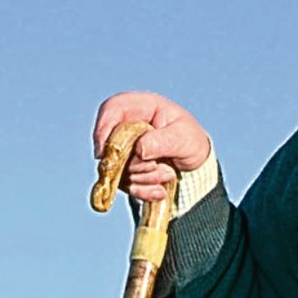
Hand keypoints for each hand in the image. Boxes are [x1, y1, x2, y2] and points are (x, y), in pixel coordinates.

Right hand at [90, 92, 210, 207]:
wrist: (194, 162)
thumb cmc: (189, 140)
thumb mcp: (183, 137)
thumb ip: (162, 141)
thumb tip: (139, 149)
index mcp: (140, 107)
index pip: (111, 109)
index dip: (103, 128)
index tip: (104, 152)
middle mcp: (127, 126)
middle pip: (110, 146)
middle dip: (131, 163)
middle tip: (155, 166)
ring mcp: (123, 149)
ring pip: (116, 169)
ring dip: (142, 178)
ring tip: (168, 174)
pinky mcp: (123, 169)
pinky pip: (123, 185)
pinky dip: (142, 190)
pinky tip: (160, 189)